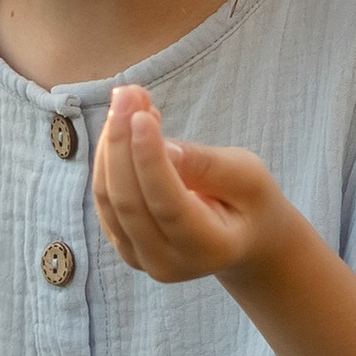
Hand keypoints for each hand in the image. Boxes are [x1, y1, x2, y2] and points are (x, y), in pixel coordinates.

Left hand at [92, 83, 291, 287]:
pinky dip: (109, 156)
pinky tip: (127, 123)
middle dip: (120, 141)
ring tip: (128, 98)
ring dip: (110, 143)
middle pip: (128, 202)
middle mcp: (168, 263)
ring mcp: (140, 259)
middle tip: (127, 92)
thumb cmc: (250, 201)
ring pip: (108, 198)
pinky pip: (104, 198)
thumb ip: (207, 165)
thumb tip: (160, 147)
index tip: (140, 113)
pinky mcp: (123, 242)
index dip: (148, 159)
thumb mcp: (247, 176)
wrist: (243, 237)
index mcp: (207, 249)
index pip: (167, 204)